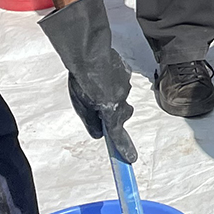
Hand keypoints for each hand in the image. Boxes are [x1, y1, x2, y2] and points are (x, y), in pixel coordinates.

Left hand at [40, 0, 137, 162]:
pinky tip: (102, 75)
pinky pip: (121, 81)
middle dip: (116, 114)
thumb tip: (99, 134)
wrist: (90, 53)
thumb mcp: (81, 105)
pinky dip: (113, 81)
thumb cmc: (81, 82)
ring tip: (95, 85)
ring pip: (121, 96)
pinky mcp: (126, 72)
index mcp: (110, 111)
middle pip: (123, 113)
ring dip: (112, 94)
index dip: (125, 148)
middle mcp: (122, 100)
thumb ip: (91, 120)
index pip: (118, 134)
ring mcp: (126, 85)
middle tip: (101, 107)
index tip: (131, 160)